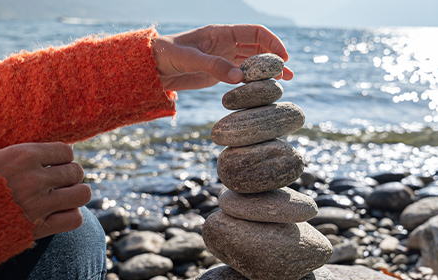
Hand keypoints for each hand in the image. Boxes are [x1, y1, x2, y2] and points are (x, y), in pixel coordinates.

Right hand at [0, 142, 89, 238]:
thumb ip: (15, 154)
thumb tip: (40, 152)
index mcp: (22, 156)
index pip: (66, 151)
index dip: (62, 158)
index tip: (54, 165)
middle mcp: (34, 178)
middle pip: (76, 172)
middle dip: (69, 176)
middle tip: (57, 183)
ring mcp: (38, 204)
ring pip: (82, 194)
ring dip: (74, 195)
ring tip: (62, 197)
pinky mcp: (38, 228)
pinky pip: (74, 219)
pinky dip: (70, 216)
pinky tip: (58, 214)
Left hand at [153, 24, 294, 90]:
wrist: (150, 67)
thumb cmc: (166, 55)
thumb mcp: (190, 60)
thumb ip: (214, 66)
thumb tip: (240, 78)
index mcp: (221, 33)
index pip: (255, 32)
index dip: (272, 42)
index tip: (283, 57)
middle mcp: (226, 43)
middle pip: (258, 47)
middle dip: (274, 58)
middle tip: (287, 74)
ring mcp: (223, 58)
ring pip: (253, 61)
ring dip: (268, 70)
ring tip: (285, 81)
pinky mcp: (219, 72)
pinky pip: (242, 74)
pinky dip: (255, 80)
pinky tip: (264, 88)